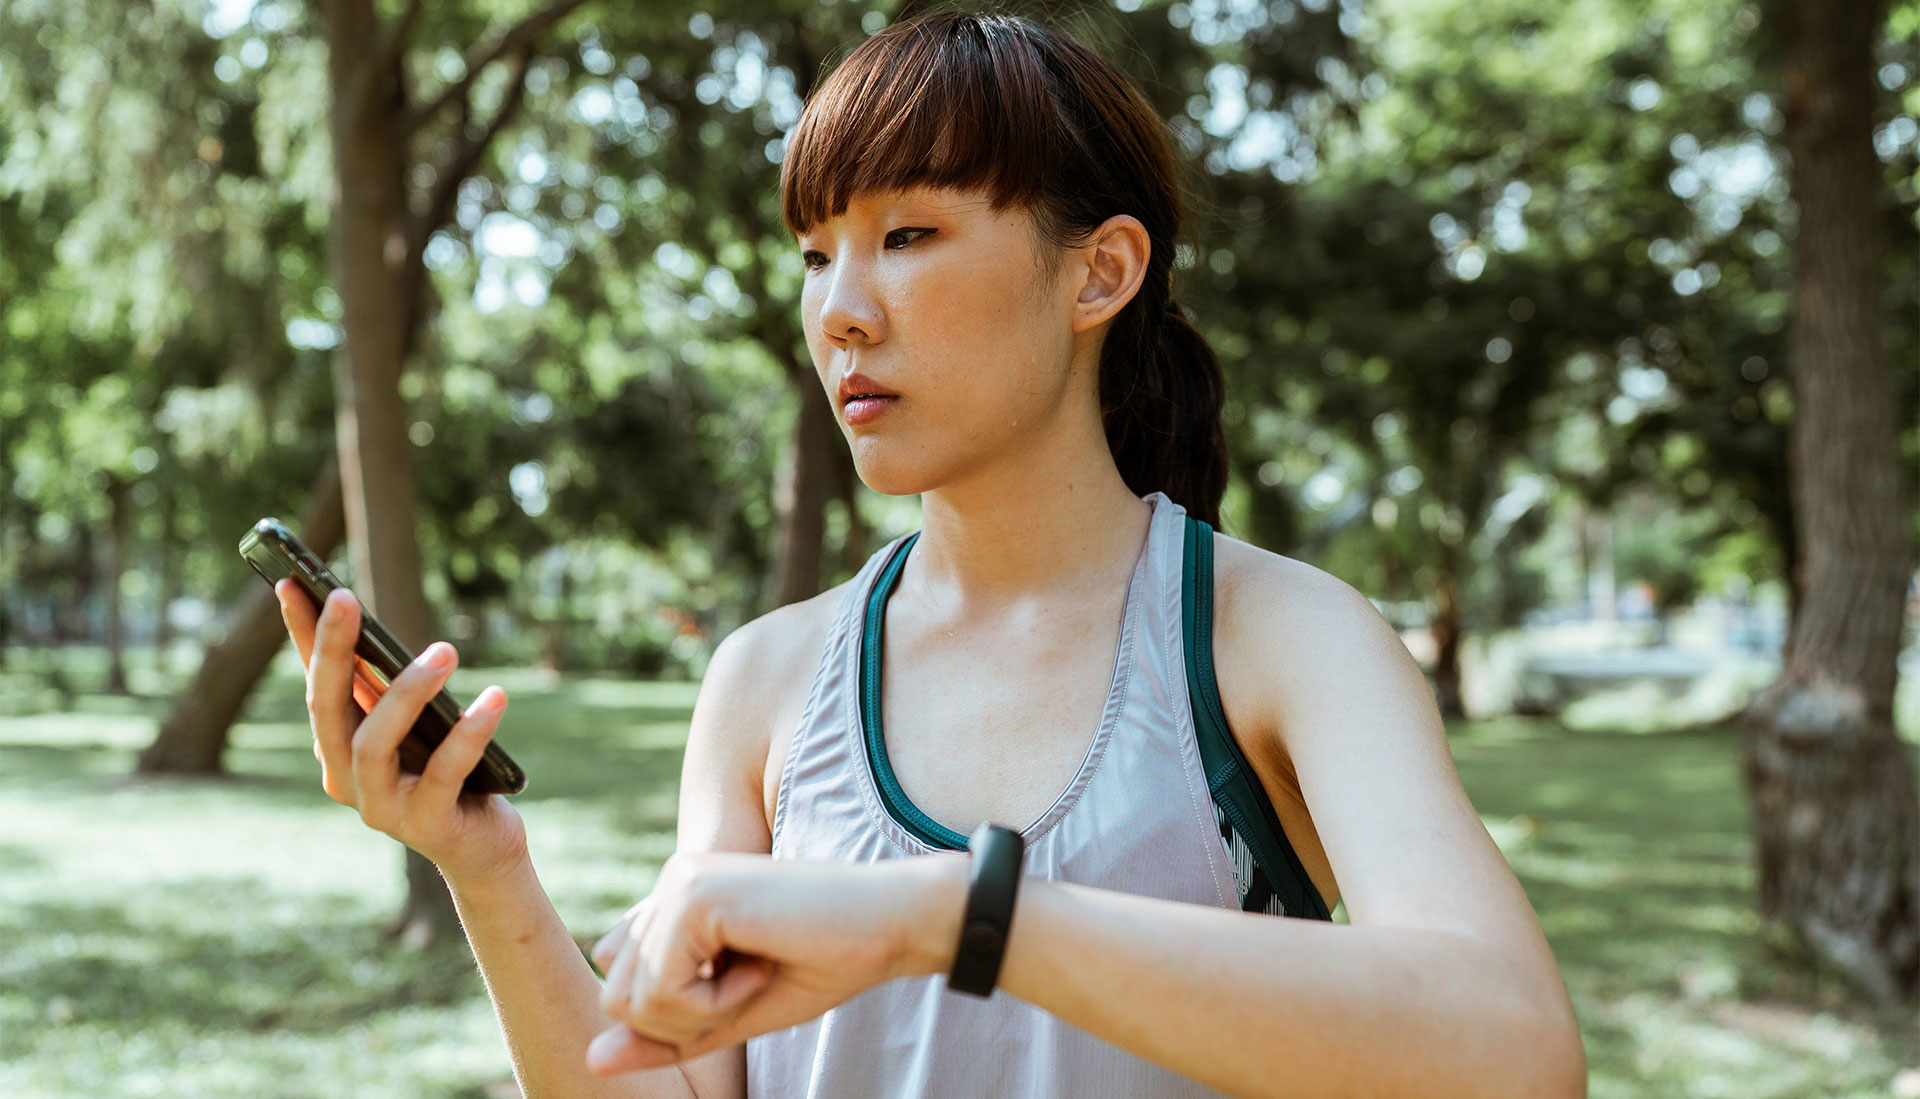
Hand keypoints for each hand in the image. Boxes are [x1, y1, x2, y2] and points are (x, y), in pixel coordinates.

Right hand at [277, 579, 527, 884]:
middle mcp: (346, 779)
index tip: (290, 581)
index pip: (315, 683)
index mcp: (336, 750)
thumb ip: (390, 687)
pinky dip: (469, 733)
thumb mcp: (415, 725)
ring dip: (407, 691)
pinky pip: (445, 772)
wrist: (481, 849)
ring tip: (444, 650)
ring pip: (375, 743)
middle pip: (327, 709)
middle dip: (331, 650)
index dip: (301, 635)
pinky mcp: (427, 825)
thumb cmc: (446, 775)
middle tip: (343, 596)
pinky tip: (495, 697)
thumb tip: (366, 626)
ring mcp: (381, 808)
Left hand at [586, 850, 967, 1073]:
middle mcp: (669, 883)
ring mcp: (678, 884)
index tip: (745, 985)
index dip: (679, 1015)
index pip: (621, 988)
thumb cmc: (825, 963)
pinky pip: (663, 991)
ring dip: (700, 1014)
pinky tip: (762, 967)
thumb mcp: (733, 1016)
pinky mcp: (692, 897)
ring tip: (758, 973)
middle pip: (616, 997)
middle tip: (752, 983)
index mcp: (677, 901)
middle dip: (683, 1021)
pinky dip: (715, 1004)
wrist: (891, 924)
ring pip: (631, 999)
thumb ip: (664, 1036)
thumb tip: (592, 1061)